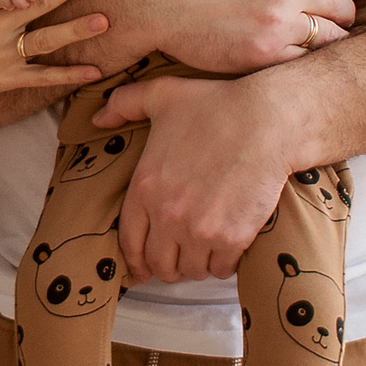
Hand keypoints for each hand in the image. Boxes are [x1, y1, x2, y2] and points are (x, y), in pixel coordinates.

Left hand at [94, 74, 294, 282]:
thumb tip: (97, 118)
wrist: (267, 120)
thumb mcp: (162, 95)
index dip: (135, 260)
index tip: (143, 269)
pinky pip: (221, 270)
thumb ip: (124, 104)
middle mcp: (167, 214)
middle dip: (167, 266)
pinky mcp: (232, 237)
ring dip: (196, 265)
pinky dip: (223, 265)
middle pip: (159, 263)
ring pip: (191, 271)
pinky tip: (226, 251)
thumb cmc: (217, 105)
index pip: (129, 241)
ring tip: (203, 253)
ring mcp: (200, 229)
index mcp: (145, 186)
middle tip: (178, 260)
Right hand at [121, 0, 352, 73]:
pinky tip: (306, 58)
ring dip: (335, 36)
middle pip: (338, 3)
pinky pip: (305, 60)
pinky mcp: (261, 55)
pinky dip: (311, 59)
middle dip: (343, 8)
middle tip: (339, 15)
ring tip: (330, 39)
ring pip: (330, 35)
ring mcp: (275, 25)